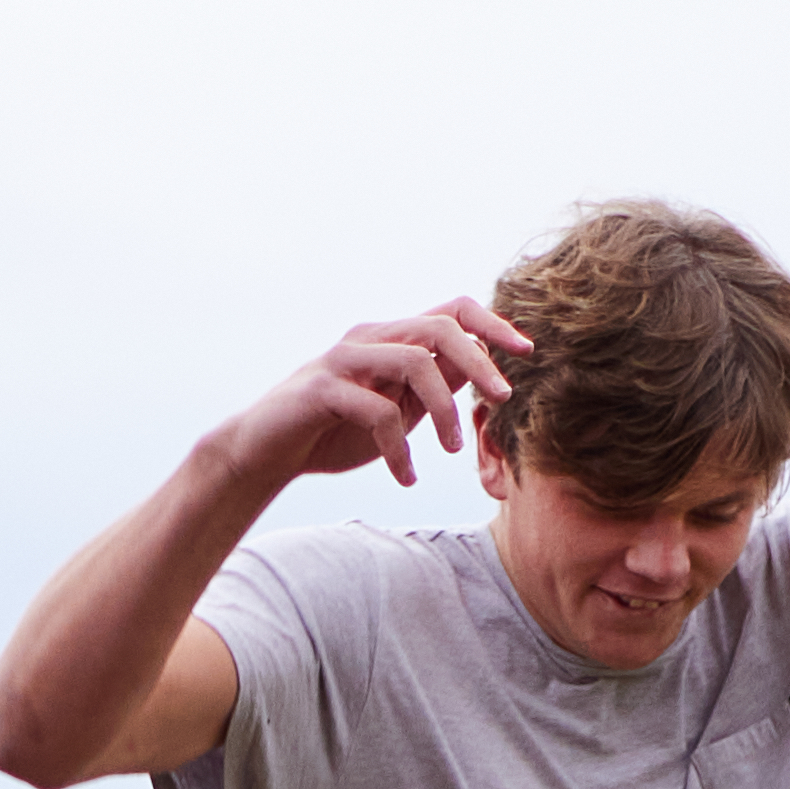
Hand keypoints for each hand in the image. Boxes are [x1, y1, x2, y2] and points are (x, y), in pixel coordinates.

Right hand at [209, 297, 525, 494]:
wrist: (261, 454)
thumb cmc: (331, 431)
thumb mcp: (395, 410)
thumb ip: (432, 387)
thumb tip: (483, 372)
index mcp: (391, 339)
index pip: (452, 311)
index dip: (494, 326)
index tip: (528, 352)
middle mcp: (370, 338)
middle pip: (440, 327)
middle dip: (481, 362)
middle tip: (502, 399)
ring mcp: (344, 360)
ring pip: (414, 362)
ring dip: (443, 409)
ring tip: (450, 449)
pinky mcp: (322, 389)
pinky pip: (377, 411)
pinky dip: (399, 448)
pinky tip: (404, 476)